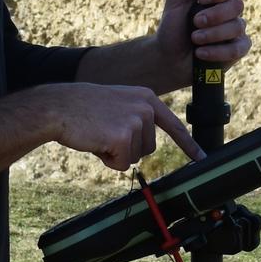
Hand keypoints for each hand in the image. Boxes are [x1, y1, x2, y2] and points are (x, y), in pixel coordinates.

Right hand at [48, 83, 199, 173]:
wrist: (58, 107)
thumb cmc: (83, 109)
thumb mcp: (118, 105)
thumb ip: (136, 119)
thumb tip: (146, 147)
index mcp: (146, 97)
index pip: (174, 124)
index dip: (188, 144)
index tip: (202, 158)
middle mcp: (146, 107)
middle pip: (149, 148)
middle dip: (127, 148)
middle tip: (105, 133)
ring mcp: (136, 120)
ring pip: (136, 157)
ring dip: (117, 154)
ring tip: (99, 135)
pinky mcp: (124, 136)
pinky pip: (123, 164)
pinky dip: (108, 160)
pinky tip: (96, 142)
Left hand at [156, 0, 251, 86]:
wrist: (169, 59)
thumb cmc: (173, 27)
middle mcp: (230, 10)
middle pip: (237, 5)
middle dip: (215, 15)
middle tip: (195, 22)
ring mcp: (235, 30)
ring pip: (237, 27)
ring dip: (212, 34)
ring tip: (194, 39)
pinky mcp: (237, 50)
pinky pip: (238, 48)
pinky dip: (219, 51)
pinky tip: (202, 53)